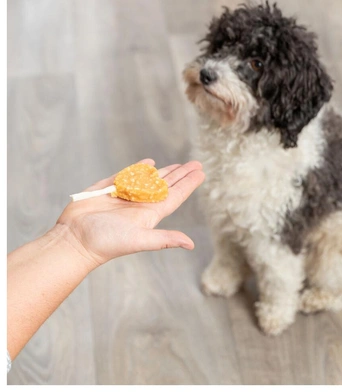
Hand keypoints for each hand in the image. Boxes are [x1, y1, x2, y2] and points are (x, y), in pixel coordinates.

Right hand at [57, 159, 204, 266]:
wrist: (74, 239)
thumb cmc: (106, 242)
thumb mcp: (138, 239)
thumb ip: (164, 239)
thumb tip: (191, 244)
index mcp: (150, 213)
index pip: (176, 195)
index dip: (189, 184)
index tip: (201, 172)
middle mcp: (141, 203)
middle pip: (167, 185)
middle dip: (181, 174)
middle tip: (196, 164)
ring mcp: (125, 195)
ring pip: (149, 179)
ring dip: (164, 172)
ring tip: (178, 165)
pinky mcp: (108, 189)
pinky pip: (127, 175)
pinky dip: (139, 169)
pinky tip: (149, 164)